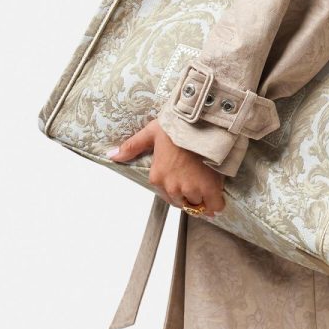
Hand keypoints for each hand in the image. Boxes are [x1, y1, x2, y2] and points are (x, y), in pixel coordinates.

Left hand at [106, 119, 225, 216]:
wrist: (200, 122)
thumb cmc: (176, 126)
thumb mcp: (151, 132)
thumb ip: (132, 146)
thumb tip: (112, 156)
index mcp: (157, 177)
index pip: (167, 195)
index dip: (177, 188)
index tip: (185, 178)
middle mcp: (172, 187)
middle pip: (182, 202)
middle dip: (189, 195)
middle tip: (196, 180)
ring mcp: (190, 189)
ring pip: (197, 203)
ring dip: (202, 197)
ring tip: (207, 183)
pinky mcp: (209, 188)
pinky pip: (214, 206)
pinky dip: (216, 204)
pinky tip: (216, 197)